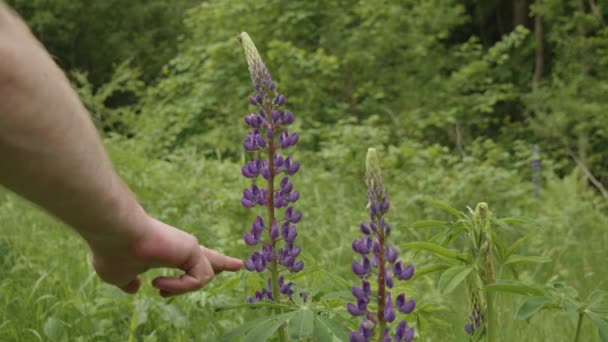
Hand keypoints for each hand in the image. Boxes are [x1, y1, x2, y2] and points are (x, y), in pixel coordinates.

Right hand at [91, 216, 242, 296]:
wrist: (115, 234)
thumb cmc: (114, 252)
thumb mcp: (119, 274)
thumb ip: (128, 281)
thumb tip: (134, 288)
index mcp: (165, 253)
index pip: (186, 260)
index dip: (191, 270)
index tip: (174, 284)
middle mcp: (180, 247)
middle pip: (208, 257)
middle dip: (223, 263)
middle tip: (240, 264)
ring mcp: (189, 247)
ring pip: (204, 276)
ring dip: (179, 289)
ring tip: (158, 285)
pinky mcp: (194, 249)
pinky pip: (198, 279)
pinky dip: (181, 286)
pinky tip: (159, 282)